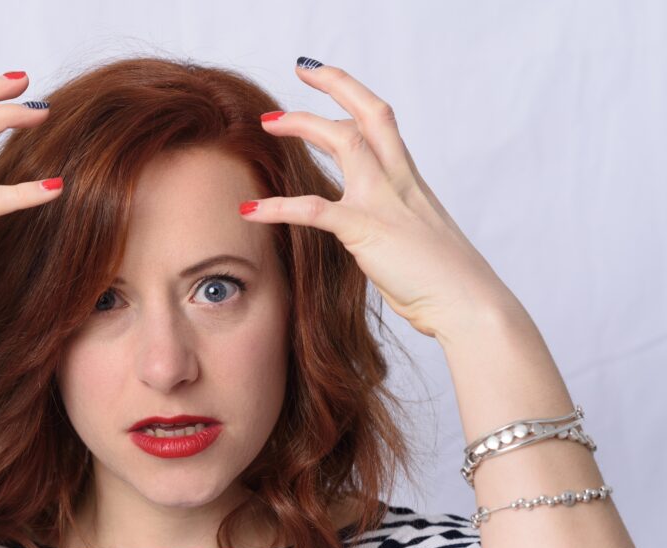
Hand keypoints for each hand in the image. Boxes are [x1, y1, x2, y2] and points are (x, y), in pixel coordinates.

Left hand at [240, 63, 520, 341]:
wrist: (469, 305)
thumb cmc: (445, 283)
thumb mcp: (418, 243)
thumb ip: (395, 227)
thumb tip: (378, 237)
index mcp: (410, 184)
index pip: (383, 123)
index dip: (355, 95)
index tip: (328, 78)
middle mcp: (399, 183)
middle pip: (368, 116)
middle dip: (334, 86)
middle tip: (301, 72)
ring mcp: (385, 203)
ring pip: (345, 143)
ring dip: (303, 125)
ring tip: (268, 122)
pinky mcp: (367, 231)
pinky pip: (314, 210)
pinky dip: (277, 207)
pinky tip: (249, 209)